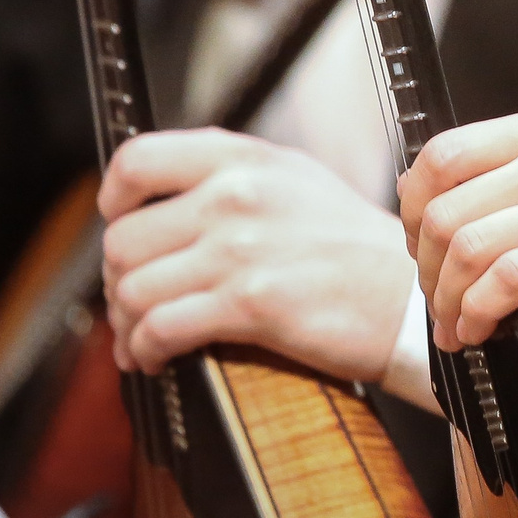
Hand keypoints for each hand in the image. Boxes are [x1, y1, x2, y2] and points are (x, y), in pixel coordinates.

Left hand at [99, 129, 413, 379]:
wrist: (404, 295)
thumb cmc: (352, 246)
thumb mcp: (296, 180)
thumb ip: (231, 175)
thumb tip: (156, 197)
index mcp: (245, 161)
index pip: (138, 161)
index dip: (113, 199)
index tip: (119, 223)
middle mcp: (236, 196)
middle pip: (122, 240)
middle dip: (116, 281)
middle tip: (132, 304)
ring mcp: (241, 249)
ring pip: (132, 290)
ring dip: (125, 325)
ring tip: (140, 339)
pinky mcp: (249, 304)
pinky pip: (159, 329)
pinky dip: (144, 351)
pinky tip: (157, 357)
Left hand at [397, 110, 517, 349]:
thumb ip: (514, 174)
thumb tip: (427, 201)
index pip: (445, 153)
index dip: (413, 205)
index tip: (418, 242)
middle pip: (447, 209)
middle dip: (426, 267)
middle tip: (436, 298)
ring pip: (470, 247)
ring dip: (447, 300)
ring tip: (454, 325)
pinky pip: (509, 279)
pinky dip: (479, 312)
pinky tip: (480, 329)